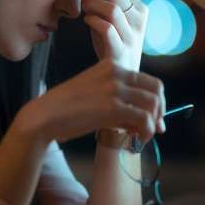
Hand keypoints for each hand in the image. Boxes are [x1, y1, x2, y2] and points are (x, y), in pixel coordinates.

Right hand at [25, 59, 165, 144]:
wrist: (44, 116)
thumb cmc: (68, 109)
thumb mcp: (96, 94)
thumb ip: (121, 101)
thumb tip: (150, 120)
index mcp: (112, 65)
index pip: (149, 80)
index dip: (157, 101)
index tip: (154, 118)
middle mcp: (116, 72)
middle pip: (157, 89)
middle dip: (160, 111)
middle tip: (154, 128)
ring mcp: (115, 88)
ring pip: (153, 104)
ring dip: (153, 123)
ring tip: (142, 136)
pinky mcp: (113, 107)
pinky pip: (144, 119)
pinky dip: (147, 131)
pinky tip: (137, 139)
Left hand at [65, 0, 148, 70]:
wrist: (122, 76)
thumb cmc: (113, 45)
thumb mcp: (110, 20)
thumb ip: (100, 3)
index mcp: (139, 9)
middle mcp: (139, 21)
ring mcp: (132, 37)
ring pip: (111, 9)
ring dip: (90, 3)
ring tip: (79, 6)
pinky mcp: (122, 51)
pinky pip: (107, 29)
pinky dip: (93, 21)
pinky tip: (86, 21)